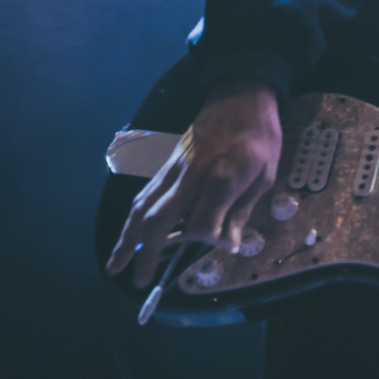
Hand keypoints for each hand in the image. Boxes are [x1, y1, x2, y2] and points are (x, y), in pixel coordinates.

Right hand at [104, 79, 283, 287]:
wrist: (240, 96)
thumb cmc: (260, 137)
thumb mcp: (264, 176)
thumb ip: (241, 211)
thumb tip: (227, 246)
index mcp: (222, 179)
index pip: (202, 224)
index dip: (206, 240)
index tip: (220, 245)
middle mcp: (190, 177)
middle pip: (158, 220)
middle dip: (145, 254)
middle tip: (139, 282)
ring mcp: (173, 170)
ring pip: (141, 208)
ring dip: (126, 239)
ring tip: (114, 267)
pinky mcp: (166, 165)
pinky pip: (144, 195)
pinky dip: (132, 219)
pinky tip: (128, 235)